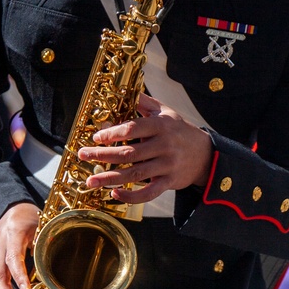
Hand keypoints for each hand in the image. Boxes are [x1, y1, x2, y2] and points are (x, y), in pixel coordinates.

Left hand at [79, 93, 213, 203]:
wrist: (205, 154)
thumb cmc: (179, 130)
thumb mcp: (165, 112)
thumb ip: (144, 103)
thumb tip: (122, 92)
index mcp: (162, 126)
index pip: (134, 128)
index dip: (113, 133)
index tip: (97, 137)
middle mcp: (164, 146)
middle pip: (129, 153)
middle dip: (103, 155)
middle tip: (83, 155)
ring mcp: (167, 166)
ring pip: (135, 174)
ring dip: (110, 178)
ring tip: (91, 181)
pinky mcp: (169, 182)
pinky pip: (148, 193)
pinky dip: (131, 196)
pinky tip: (115, 193)